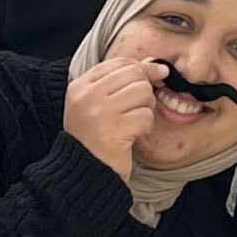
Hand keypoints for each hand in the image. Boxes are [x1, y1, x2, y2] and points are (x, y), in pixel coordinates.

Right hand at [62, 57, 163, 180]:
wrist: (86, 173)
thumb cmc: (95, 140)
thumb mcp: (97, 106)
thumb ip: (119, 83)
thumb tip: (153, 64)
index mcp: (80, 86)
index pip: (119, 63)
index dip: (142, 68)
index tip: (156, 75)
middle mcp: (87, 95)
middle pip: (134, 74)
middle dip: (145, 90)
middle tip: (139, 108)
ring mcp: (99, 112)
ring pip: (142, 92)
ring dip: (146, 109)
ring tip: (134, 122)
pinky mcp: (114, 129)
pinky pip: (145, 116)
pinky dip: (145, 127)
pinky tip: (133, 135)